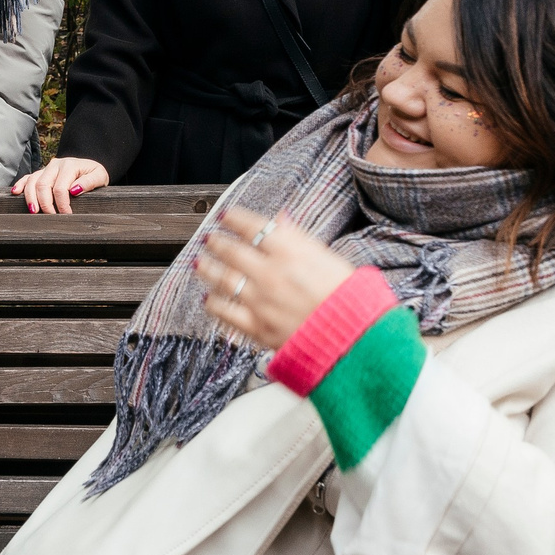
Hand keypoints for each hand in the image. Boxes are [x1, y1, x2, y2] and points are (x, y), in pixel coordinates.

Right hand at [12, 156, 108, 213]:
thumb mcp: (99, 176)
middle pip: (43, 185)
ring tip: (33, 211)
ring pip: (33, 181)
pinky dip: (21, 184)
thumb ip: (89, 182)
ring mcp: (47, 168)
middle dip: (45, 203)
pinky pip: (28, 177)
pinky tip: (16, 192)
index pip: (60, 188)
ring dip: (31, 197)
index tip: (66, 216)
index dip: (62, 204)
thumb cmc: (95, 174)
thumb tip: (75, 190)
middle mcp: (56, 165)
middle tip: (51, 217)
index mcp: (70, 165)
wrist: (90, 167)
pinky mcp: (41, 172)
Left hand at [194, 207, 354, 351]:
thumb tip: (281, 218)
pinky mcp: (258, 328)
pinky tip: (208, 299)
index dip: (235, 219)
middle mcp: (272, 273)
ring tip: (200, 263)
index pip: (253, 227)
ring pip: (223, 279)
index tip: (226, 216)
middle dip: (217, 242)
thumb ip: (299, 238)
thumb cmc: (348, 298)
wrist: (355, 339)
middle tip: (209, 238)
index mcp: (291, 252)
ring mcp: (262, 301)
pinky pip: (226, 313)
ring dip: (208, 269)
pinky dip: (213, 304)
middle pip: (232, 251)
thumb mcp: (328, 258)